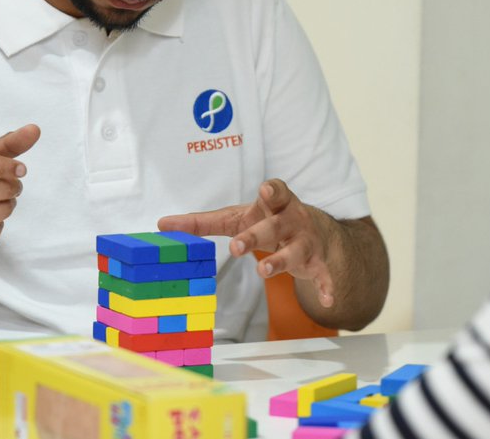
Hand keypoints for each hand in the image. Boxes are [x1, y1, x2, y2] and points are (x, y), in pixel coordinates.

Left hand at [158, 178, 339, 307]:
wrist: (314, 232)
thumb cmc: (267, 220)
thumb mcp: (237, 217)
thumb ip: (202, 222)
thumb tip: (162, 225)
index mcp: (275, 204)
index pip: (277, 191)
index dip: (272, 191)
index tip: (265, 191)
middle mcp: (293, 220)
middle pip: (274, 227)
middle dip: (257, 235)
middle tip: (237, 245)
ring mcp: (306, 242)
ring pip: (294, 251)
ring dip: (280, 261)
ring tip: (262, 270)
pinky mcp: (318, 263)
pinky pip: (324, 275)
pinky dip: (327, 286)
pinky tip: (327, 300)